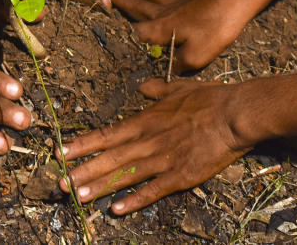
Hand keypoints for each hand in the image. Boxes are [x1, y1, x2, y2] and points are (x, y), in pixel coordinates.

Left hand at [59, 78, 250, 213]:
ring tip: (78, 197)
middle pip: (109, 158)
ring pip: (125, 175)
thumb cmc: (210, 98)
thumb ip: (156, 90)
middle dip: (83, 171)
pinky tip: (117, 209)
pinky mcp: (181, 176)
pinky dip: (134, 200)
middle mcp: (149, 140)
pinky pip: (153, 190)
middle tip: (60, 183)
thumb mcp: (178, 87)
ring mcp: (164, 159)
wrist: (235, 114)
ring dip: (100, 187)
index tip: (61, 152)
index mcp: (146, 120)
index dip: (82, 145)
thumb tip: (142, 87)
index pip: (106, 134)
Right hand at [111, 0, 247, 70]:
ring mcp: (177, 1)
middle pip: (135, 5)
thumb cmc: (214, 30)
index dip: (116, 29)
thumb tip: (156, 76)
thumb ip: (173, 66)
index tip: (98, 21)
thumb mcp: (195, 57)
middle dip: (119, 0)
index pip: (132, 31)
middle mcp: (162, 12)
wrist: (236, 0)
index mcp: (159, 28)